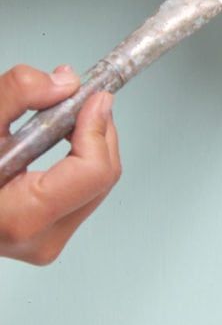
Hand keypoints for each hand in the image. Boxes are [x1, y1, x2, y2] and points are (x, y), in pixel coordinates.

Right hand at [0, 65, 120, 264]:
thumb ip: (15, 95)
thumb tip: (63, 82)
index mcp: (21, 217)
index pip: (92, 172)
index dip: (98, 128)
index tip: (93, 97)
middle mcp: (41, 238)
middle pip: (102, 177)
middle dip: (98, 132)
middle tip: (84, 98)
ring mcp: (47, 242)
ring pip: (97, 186)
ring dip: (90, 146)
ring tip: (66, 117)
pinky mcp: (49, 236)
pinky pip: (83, 194)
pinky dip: (79, 162)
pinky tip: (59, 140)